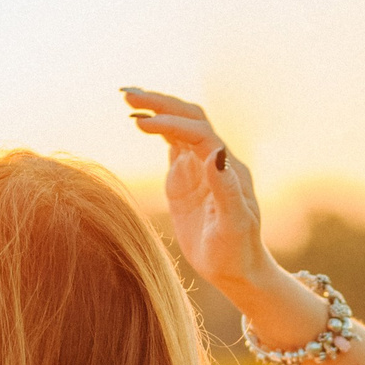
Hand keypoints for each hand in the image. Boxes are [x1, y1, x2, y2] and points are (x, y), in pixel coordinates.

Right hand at [124, 89, 273, 295]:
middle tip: (127, 95)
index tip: (142, 125)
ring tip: (128, 100)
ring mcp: (200, 168)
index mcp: (227, 168)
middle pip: (189, 118)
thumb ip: (226, 189)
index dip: (171, 124)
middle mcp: (215, 161)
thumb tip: (216, 153)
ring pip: (179, 127)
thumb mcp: (233, 224)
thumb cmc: (236, 252)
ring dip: (156, 111)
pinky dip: (156, 129)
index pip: (198, 133)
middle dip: (160, 104)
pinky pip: (173, 144)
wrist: (236, 270)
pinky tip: (139, 122)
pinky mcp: (187, 178)